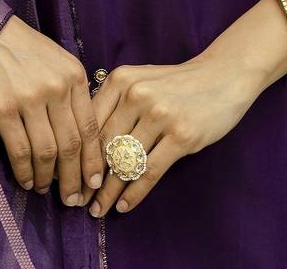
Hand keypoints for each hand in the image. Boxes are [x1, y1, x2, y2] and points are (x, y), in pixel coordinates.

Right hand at [0, 15, 104, 204]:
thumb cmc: (25, 50)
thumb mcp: (59, 63)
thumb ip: (73, 94)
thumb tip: (83, 139)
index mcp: (74, 76)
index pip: (90, 127)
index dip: (93, 160)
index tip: (94, 182)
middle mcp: (57, 88)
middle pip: (71, 145)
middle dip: (74, 178)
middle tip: (72, 199)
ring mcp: (30, 99)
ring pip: (47, 152)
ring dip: (48, 178)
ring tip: (46, 190)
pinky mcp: (4, 109)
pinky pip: (19, 150)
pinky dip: (25, 171)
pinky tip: (27, 180)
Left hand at [76, 55, 259, 216]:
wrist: (221, 76)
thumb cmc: (175, 83)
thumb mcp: (139, 80)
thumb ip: (113, 103)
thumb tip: (83, 141)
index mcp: (121, 80)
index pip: (89, 123)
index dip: (75, 153)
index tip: (65, 175)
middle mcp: (137, 95)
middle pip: (104, 145)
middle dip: (88, 177)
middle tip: (77, 199)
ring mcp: (160, 115)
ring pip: (125, 162)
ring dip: (108, 191)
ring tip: (97, 209)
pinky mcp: (182, 136)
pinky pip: (150, 172)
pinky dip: (134, 193)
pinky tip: (123, 205)